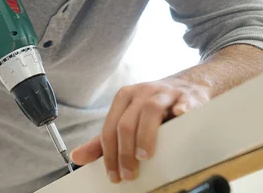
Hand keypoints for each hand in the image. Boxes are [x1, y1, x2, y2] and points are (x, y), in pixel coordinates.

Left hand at [70, 77, 210, 182]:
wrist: (186, 87)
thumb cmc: (153, 108)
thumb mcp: (126, 120)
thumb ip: (102, 141)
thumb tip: (76, 157)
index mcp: (124, 98)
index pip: (110, 128)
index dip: (110, 154)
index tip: (114, 175)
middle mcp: (141, 93)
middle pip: (127, 122)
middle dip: (125, 152)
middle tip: (129, 173)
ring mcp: (164, 93)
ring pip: (150, 110)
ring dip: (145, 135)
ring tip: (144, 157)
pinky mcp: (186, 96)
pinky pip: (182, 103)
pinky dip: (179, 111)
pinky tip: (177, 119)